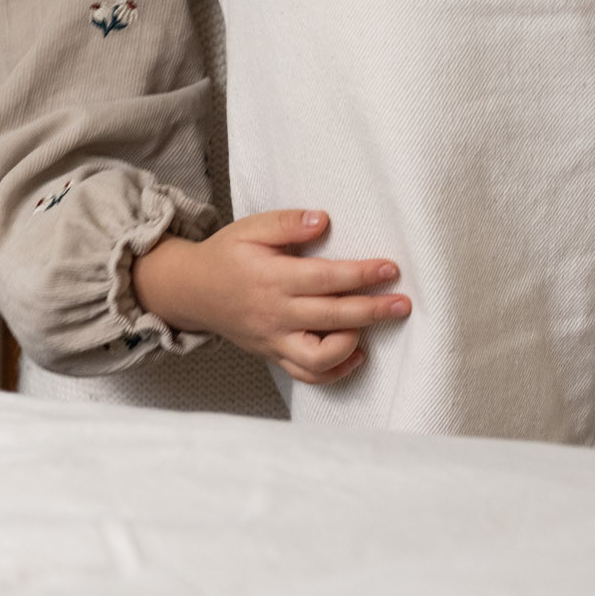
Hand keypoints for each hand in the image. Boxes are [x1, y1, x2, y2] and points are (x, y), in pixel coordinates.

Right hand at [132, 209, 409, 385]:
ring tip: (372, 327)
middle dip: (371, 311)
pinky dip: (335, 371)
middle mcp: (275, 314)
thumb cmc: (227, 255)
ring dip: (351, 345)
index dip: (361, 275)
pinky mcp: (273, 355)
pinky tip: (355, 353)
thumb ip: (287, 222)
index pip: (325, 279)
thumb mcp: (251, 228)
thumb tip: (323, 220)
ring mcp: (274, 339)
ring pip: (318, 358)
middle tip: (402, 303)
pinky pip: (306, 375)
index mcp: (272, 278)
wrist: (192, 291)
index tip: (390, 268)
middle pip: (331, 317)